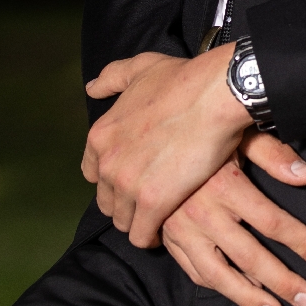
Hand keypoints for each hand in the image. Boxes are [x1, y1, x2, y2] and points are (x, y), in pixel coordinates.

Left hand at [82, 46, 250, 246]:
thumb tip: (92, 88)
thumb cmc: (182, 79)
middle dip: (126, 202)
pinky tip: (167, 228)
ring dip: (140, 221)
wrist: (213, 95)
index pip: (92, 173)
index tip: (135, 176)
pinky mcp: (151, 203)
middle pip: (107, 201)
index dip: (114, 177)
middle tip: (151, 197)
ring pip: (123, 221)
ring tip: (161, 215)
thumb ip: (112, 78)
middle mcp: (106, 163)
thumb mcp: (141, 68)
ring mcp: (127, 185)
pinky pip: (141, 236)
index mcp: (100, 135)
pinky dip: (152, 236)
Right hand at [162, 127, 305, 305]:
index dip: (301, 241)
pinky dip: (218, 286)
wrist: (150, 140)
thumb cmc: (204, 134)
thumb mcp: (239, 135)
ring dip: (249, 298)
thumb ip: (274, 154)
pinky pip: (195, 272)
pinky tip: (240, 293)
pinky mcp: (168, 239)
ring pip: (220, 275)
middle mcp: (204, 213)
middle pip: (251, 257)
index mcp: (226, 185)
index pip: (272, 222)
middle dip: (283, 281)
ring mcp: (182, 231)